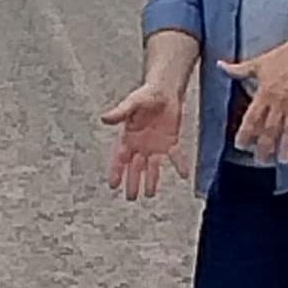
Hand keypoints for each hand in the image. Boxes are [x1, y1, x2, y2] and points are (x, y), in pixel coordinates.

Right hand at [102, 83, 190, 200]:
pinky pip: (175, 156)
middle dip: (132, 182)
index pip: (120, 158)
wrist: (165, 90)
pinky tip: (184, 174)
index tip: (113, 185)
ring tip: (149, 194)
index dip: (116, 171)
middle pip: (135, 167)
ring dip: (151, 180)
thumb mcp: (132, 103)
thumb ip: (120, 112)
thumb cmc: (146, 95)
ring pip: (152, 167)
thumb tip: (104, 118)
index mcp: (128, 137)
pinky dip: (179, 164)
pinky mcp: (170, 142)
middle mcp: (141, 145)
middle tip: (131, 197)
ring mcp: (156, 145)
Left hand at [218, 40, 287, 164]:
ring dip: (286, 147)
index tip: (240, 145)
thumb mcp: (257, 63)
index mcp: (265, 94)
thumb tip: (219, 65)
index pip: (252, 119)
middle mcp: (280, 103)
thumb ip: (238, 69)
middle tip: (260, 161)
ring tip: (282, 161)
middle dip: (264, 146)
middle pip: (270, 130)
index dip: (245, 133)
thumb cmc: (282, 57)